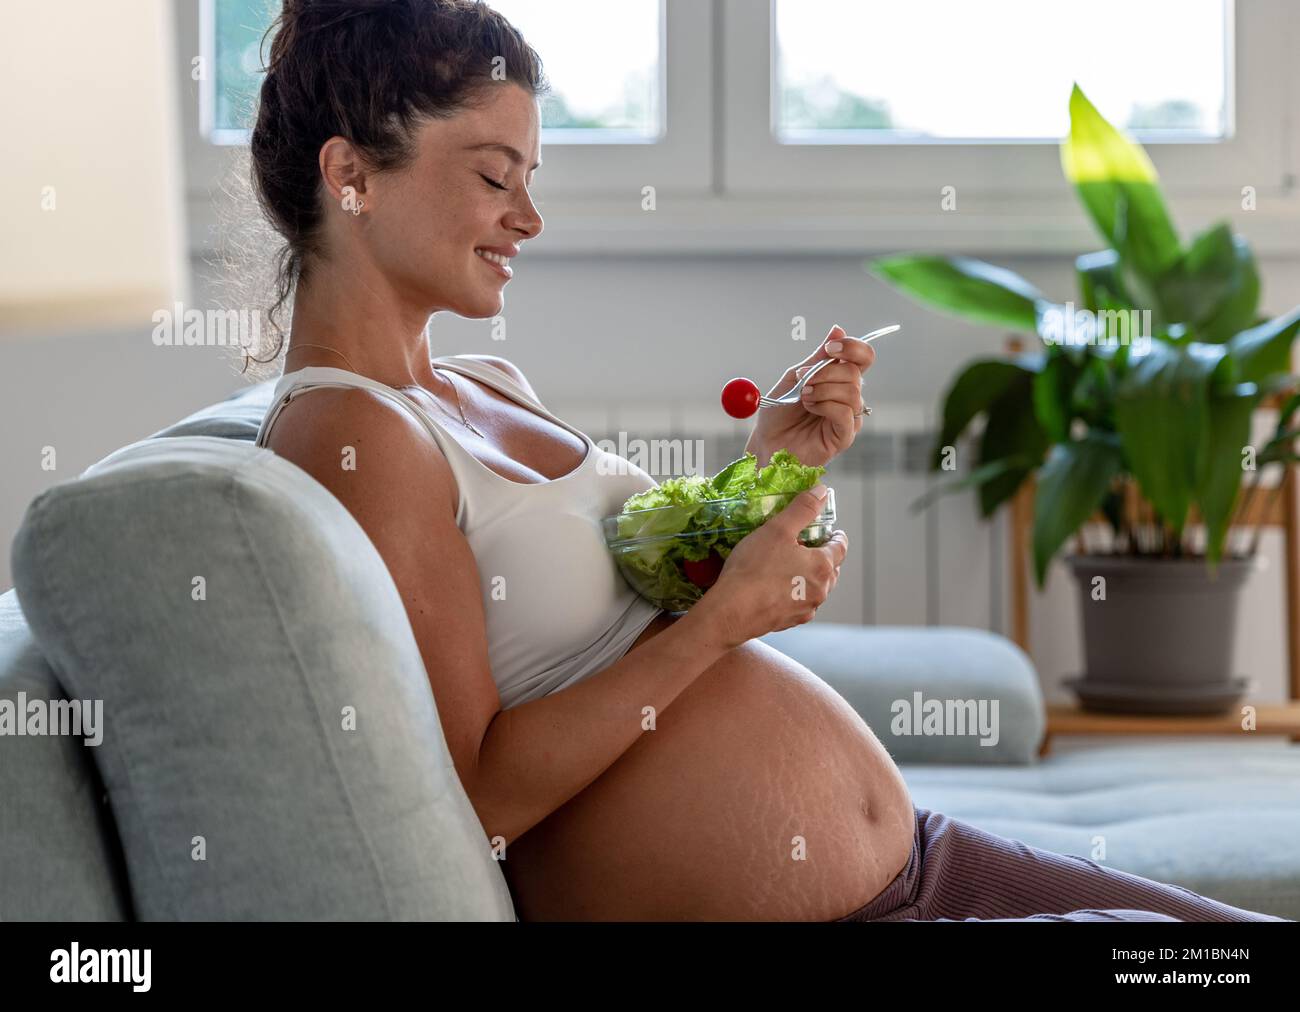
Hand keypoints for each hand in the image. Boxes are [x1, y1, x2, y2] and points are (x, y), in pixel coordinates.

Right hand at [694, 486, 847, 648]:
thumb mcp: (777, 529)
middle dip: (823, 557)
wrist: (731, 611)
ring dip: (809, 577)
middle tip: (809, 546)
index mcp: (822, 566)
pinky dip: (794, 593)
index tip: (832, 532)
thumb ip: (802, 509)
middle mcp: (820, 591)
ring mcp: (805, 609)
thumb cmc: (754, 568)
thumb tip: (821, 491)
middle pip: (831, 570)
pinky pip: (799, 603)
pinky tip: (777, 588)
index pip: (841, 548)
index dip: (837, 537)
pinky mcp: (789, 622)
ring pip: (815, 588)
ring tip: (791, 566)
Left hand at [746, 324, 875, 468]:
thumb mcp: (795, 377)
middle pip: (855, 373)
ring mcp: (849, 416)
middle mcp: (848, 396)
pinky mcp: (845, 436)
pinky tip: (811, 410)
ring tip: (804, 398)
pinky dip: (826, 406)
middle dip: (825, 372)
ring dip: (822, 390)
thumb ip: (818, 357)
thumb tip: (838, 329)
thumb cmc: (779, 412)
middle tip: (803, 381)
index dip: (852, 348)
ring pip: (852, 392)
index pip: (862, 357)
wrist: (767, 441)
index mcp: (838, 379)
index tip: (830, 348)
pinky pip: (846, 413)